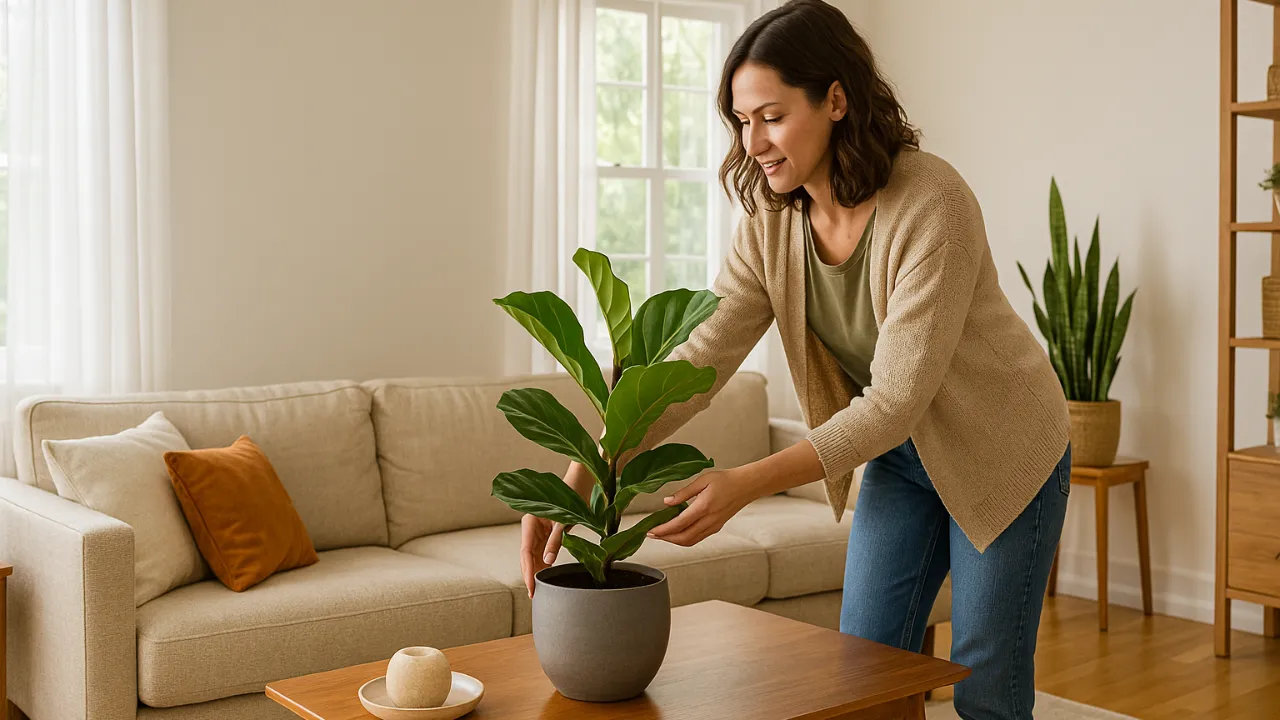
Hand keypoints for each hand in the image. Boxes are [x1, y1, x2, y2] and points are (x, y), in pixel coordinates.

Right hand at [520, 461, 594, 597]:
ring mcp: (538, 531)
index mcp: (530, 522)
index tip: (531, 587)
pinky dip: (544, 564)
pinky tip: (545, 576)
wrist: (580, 484)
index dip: (527, 571)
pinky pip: (542, 551)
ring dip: (536, 571)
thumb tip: (547, 561)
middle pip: (527, 556)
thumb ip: (555, 540)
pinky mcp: (547, 533)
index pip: (525, 552)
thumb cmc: (571, 497)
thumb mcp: (563, 521)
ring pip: (534, 556)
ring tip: (539, 589)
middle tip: (533, 594)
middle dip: (529, 575)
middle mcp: (531, 528)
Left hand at [645, 468, 756, 546]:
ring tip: (662, 534)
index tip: (651, 530)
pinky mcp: (716, 527)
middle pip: (683, 538)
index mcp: (704, 507)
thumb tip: (667, 502)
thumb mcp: (702, 480)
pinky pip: (698, 538)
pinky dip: (684, 539)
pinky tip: (677, 532)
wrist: (746, 486)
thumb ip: (684, 492)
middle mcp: (709, 520)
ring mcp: (714, 526)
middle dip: (665, 539)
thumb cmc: (726, 480)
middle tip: (652, 535)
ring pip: (691, 541)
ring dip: (674, 541)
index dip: (663, 530)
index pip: (679, 524)